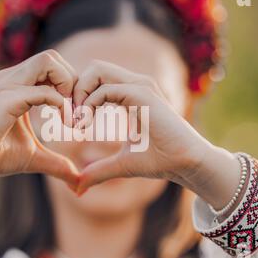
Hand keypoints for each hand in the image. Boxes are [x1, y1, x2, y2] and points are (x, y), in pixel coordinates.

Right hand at [0, 50, 79, 187]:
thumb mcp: (36, 157)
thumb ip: (58, 163)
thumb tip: (77, 181)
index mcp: (18, 84)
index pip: (52, 66)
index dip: (70, 85)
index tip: (77, 113)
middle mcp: (11, 79)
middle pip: (52, 57)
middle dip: (72, 80)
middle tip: (77, 110)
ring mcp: (6, 86)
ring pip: (47, 62)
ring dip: (68, 85)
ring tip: (71, 113)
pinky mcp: (5, 100)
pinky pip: (42, 91)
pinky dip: (60, 103)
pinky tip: (64, 123)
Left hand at [73, 60, 240, 209]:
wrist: (185, 164)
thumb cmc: (159, 161)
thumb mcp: (120, 165)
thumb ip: (97, 171)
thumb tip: (78, 189)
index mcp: (130, 95)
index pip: (96, 79)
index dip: (79, 96)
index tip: (74, 123)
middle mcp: (134, 85)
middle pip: (93, 68)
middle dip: (75, 89)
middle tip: (71, 118)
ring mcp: (139, 86)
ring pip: (96, 69)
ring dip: (80, 92)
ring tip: (78, 120)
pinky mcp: (142, 94)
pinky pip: (105, 89)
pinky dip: (89, 104)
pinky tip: (87, 126)